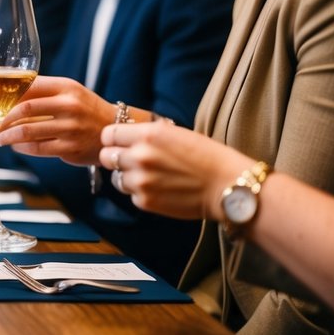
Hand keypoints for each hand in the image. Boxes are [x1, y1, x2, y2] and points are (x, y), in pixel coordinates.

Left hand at [0, 76, 113, 164]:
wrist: (116, 129)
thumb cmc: (85, 109)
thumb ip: (43, 92)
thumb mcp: (69, 92)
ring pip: (27, 132)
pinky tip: (16, 146)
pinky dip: (21, 148)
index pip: (29, 87)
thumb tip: (7, 98)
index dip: (8, 96)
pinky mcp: (70, 149)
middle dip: (3, 119)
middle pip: (24, 109)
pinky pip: (37, 148)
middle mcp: (69, 106)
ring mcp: (71, 128)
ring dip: (8, 136)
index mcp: (66, 87)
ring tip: (0, 137)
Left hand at [98, 121, 248, 219]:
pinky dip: (141, 193)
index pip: (108, 134)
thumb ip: (146, 134)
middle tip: (130, 160)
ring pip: (116, 178)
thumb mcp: (174, 132)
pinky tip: (160, 189)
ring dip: (128, 177)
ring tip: (151, 176)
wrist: (227, 186)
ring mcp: (141, 181)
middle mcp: (140, 156)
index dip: (113, 139)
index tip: (119, 142)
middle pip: (106, 157)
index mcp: (147, 135)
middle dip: (115, 158)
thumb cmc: (207, 156)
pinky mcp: (145, 201)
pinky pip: (131, 195)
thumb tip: (124, 135)